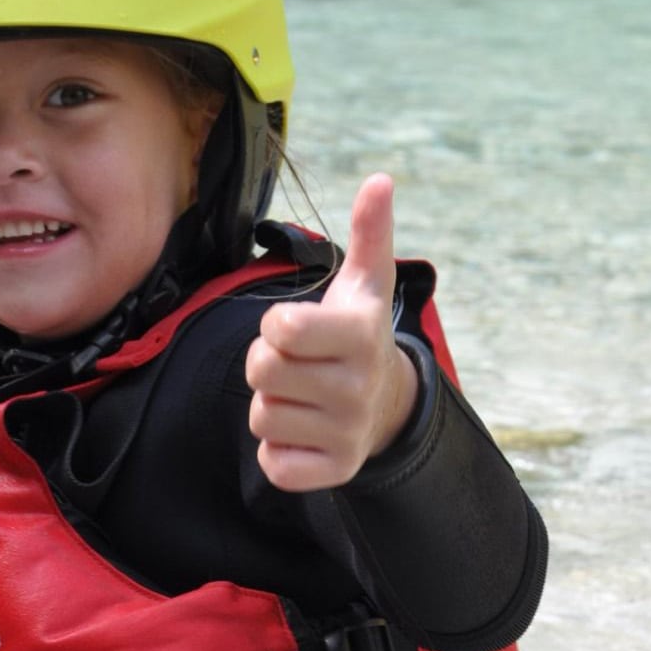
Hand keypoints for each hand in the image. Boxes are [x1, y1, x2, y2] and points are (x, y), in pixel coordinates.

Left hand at [245, 172, 417, 492]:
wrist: (389, 406)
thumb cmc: (355, 335)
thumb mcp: (365, 284)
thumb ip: (369, 232)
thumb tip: (379, 179)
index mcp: (360, 336)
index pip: (279, 327)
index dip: (277, 325)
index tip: (300, 329)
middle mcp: (358, 387)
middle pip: (261, 371)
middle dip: (269, 364)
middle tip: (298, 364)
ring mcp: (348, 433)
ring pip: (261, 416)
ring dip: (272, 405)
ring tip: (304, 396)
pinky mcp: (334, 471)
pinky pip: (272, 463)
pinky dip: (278, 450)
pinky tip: (304, 432)